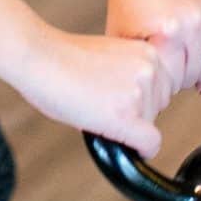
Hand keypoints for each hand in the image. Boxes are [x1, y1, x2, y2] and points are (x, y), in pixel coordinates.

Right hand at [16, 22, 173, 159]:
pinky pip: (149, 145)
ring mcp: (140, 93)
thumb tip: (138, 101)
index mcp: (147, 50)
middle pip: (160, 106)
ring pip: (151, 125)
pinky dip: (138, 150)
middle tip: (103, 103)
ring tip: (96, 110)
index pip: (162, 86)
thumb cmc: (60, 56)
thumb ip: (129, 72)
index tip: (117, 96)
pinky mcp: (127, 116)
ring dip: (129, 125)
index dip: (140, 96)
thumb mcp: (108, 55)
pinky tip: (118, 140)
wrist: (38, 57)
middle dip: (136, 110)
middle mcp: (150, 69)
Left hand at [104, 0, 200, 94]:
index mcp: (164, 36)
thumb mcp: (120, 35)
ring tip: (180, 69)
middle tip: (165, 76)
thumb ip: (132, 66)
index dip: (161, 88)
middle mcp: (190, 27)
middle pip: (192, 76)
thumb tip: (141, 97)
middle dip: (177, 80)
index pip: (171, 83)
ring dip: (197, 73)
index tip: (154, 86)